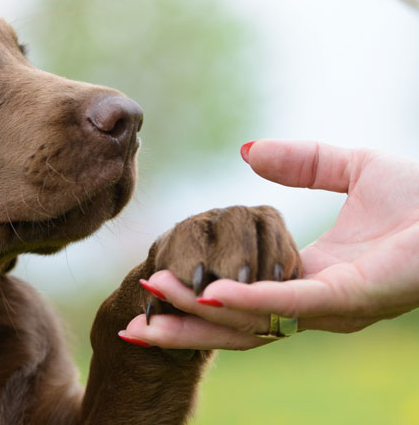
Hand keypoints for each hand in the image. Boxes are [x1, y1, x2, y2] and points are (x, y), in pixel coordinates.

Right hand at [123, 140, 418, 349]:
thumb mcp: (351, 167)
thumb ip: (301, 161)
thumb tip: (248, 151)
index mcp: (308, 278)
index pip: (238, 298)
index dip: (193, 298)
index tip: (150, 287)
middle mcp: (311, 304)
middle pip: (234, 325)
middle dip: (182, 328)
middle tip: (131, 330)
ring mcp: (328, 306)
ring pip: (252, 321)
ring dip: (199, 315)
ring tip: (153, 300)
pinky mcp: (347, 298)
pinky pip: (288, 304)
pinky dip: (246, 300)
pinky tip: (208, 293)